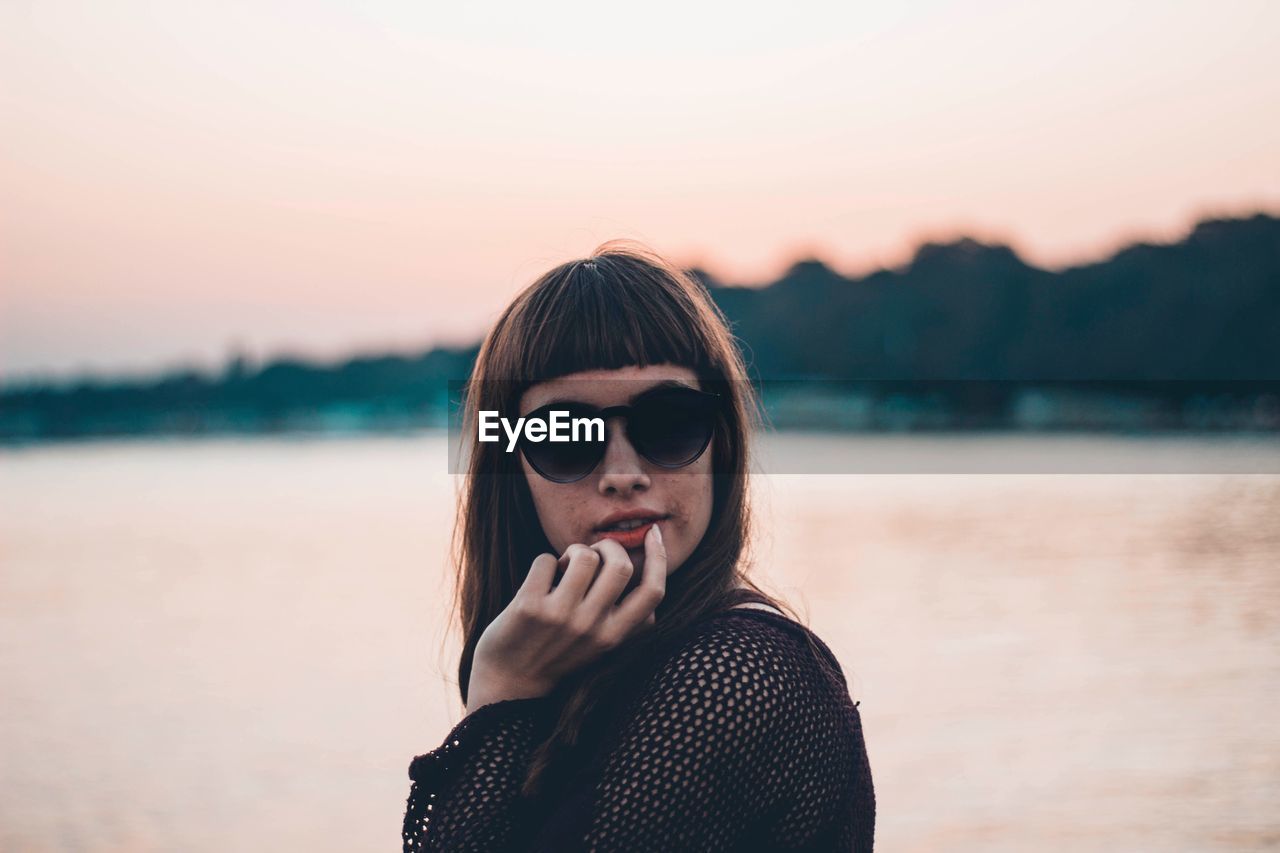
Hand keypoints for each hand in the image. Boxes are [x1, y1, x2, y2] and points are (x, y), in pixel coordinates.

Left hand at [465, 525, 666, 714]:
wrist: (509, 685)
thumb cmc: (558, 655)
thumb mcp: (601, 645)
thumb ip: (625, 617)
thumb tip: (650, 571)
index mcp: (614, 636)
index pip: (653, 592)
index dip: (659, 557)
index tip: (654, 534)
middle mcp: (591, 628)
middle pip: (620, 564)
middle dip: (608, 546)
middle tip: (592, 554)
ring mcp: (560, 617)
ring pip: (584, 555)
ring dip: (574, 551)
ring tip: (563, 568)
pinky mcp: (529, 607)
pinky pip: (546, 560)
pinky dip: (544, 564)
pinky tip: (539, 582)